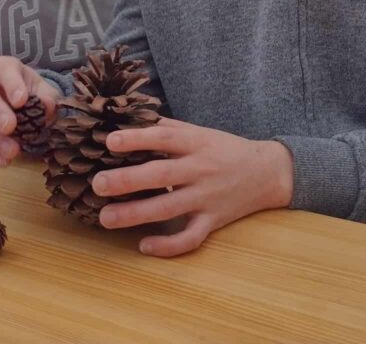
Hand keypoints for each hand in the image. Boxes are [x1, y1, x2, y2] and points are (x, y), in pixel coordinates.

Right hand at [0, 56, 60, 166]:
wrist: (1, 90)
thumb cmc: (25, 88)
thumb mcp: (38, 86)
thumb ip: (47, 95)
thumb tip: (48, 107)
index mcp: (4, 68)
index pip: (5, 71)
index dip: (12, 85)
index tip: (21, 101)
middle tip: (9, 127)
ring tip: (12, 152)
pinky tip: (3, 161)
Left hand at [91, 118, 293, 256]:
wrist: (267, 172)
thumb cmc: (225, 149)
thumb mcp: (200, 132)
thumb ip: (168, 128)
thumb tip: (131, 119)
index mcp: (195, 144)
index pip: (163, 139)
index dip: (137, 139)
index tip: (110, 142)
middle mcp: (199, 170)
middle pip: (160, 175)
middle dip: (127, 180)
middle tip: (98, 184)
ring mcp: (206, 198)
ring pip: (168, 209)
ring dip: (135, 215)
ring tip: (106, 218)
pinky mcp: (213, 222)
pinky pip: (190, 238)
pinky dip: (168, 245)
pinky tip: (144, 246)